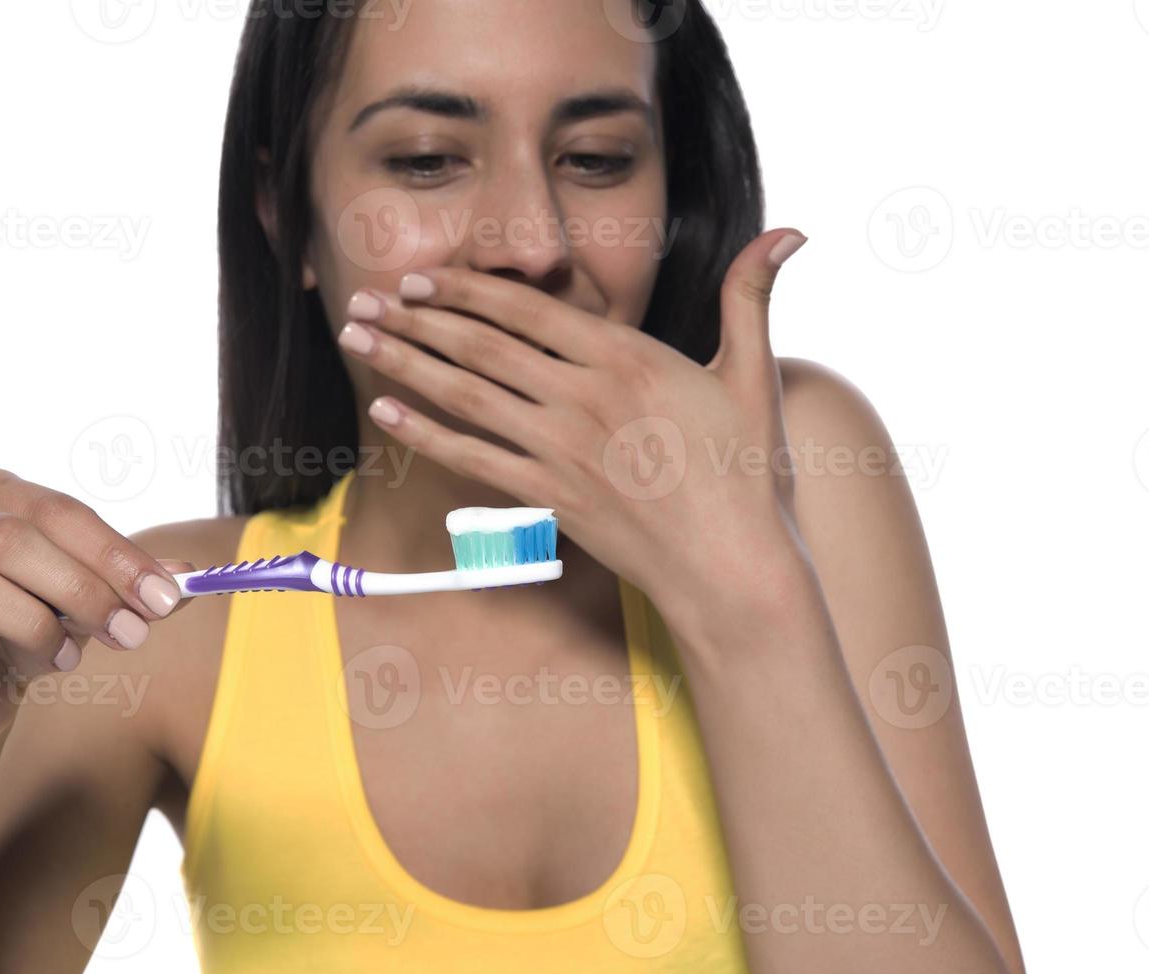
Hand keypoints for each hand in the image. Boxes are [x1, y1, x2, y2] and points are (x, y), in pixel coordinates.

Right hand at [0, 460, 192, 753]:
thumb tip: (189, 579)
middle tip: (132, 634)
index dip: (114, 555)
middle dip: (81, 590)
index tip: (166, 597)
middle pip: (10, 539)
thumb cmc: (31, 627)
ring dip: (31, 626)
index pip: (56, 510)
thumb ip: (135, 584)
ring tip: (64, 657)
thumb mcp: (89, 598)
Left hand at [336, 229, 812, 635]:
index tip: (421, 277)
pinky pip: (474, 460)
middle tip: (363, 299)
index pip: (528, 310)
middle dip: (415, 319)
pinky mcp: (551, 498)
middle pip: (482, 346)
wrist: (734, 569)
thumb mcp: (754, 376)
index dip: (466, 290)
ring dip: (405, 364)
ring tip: (357, 341)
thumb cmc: (748, 474)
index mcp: (627, 358)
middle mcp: (584, 398)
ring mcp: (563, 451)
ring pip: (467, 396)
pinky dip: (426, 436)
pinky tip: (386, 415)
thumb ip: (752, 298)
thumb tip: (792, 229)